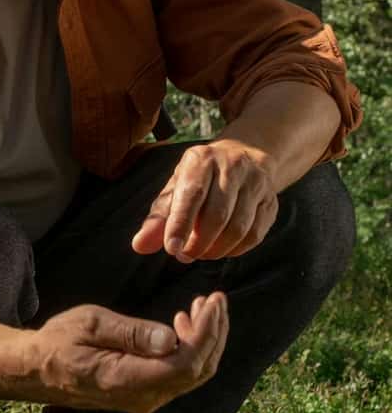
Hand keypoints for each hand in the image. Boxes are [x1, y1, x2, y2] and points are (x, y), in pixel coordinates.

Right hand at [29, 295, 228, 412]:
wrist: (37, 370)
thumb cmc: (58, 341)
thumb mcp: (90, 324)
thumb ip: (131, 332)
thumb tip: (170, 338)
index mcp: (127, 380)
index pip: (185, 363)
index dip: (207, 333)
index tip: (213, 302)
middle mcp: (142, 398)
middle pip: (198, 371)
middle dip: (214, 334)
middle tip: (214, 300)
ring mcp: (145, 400)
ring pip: (193, 375)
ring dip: (205, 341)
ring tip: (201, 308)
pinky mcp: (144, 395)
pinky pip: (179, 376)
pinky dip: (191, 350)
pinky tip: (182, 328)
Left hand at [131, 140, 278, 262]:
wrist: (243, 156)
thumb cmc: (199, 179)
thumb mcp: (175, 189)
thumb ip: (158, 218)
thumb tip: (140, 246)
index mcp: (201, 159)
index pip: (192, 194)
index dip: (180, 224)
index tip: (171, 249)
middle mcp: (232, 167)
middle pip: (218, 214)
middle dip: (198, 243)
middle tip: (184, 255)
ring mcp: (256, 183)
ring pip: (239, 227)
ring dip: (216, 249)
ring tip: (200, 254)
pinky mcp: (271, 201)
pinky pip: (255, 234)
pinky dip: (235, 250)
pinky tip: (221, 250)